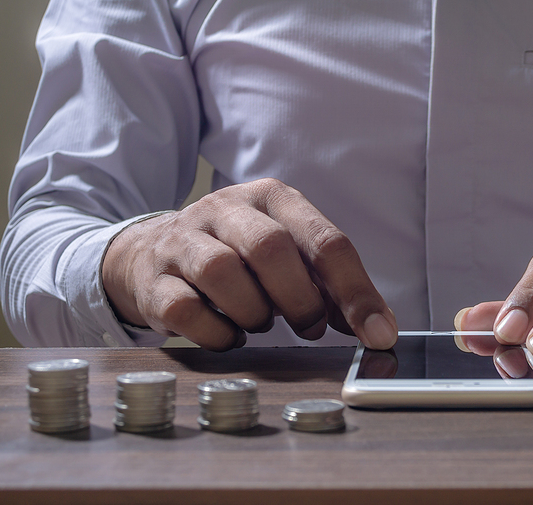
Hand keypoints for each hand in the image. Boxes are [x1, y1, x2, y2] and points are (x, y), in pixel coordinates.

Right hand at [102, 178, 397, 350]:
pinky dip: (216, 333)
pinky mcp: (154, 279)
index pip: (325, 240)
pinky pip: (185, 310)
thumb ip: (332, 288)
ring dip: (255, 313)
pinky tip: (229, 335)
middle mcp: (226, 209)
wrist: (154, 254)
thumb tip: (378, 328)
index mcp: (273, 198)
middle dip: (300, 300)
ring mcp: (184, 241)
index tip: (379, 333)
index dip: (356, 291)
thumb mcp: (291, 257)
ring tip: (261, 322)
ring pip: (223, 273)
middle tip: (310, 326)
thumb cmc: (242, 258)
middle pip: (271, 248)